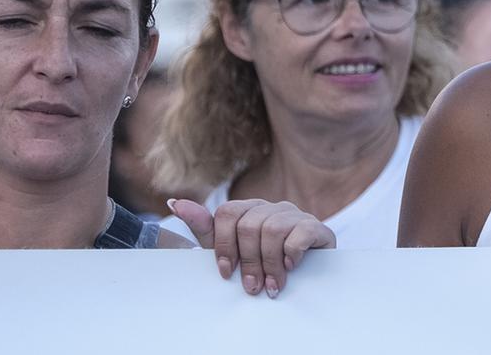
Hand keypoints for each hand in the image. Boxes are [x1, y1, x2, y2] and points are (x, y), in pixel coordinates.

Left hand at [167, 197, 334, 297]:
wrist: (306, 273)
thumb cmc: (262, 261)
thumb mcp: (231, 249)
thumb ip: (205, 229)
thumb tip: (174, 203)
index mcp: (248, 209)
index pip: (227, 213)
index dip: (224, 245)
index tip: (227, 273)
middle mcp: (271, 207)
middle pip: (249, 225)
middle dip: (248, 261)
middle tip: (252, 287)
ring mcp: (295, 214)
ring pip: (273, 230)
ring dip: (270, 264)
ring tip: (271, 286)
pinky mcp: (316, 227)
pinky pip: (300, 233)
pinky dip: (292, 253)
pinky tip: (290, 267)